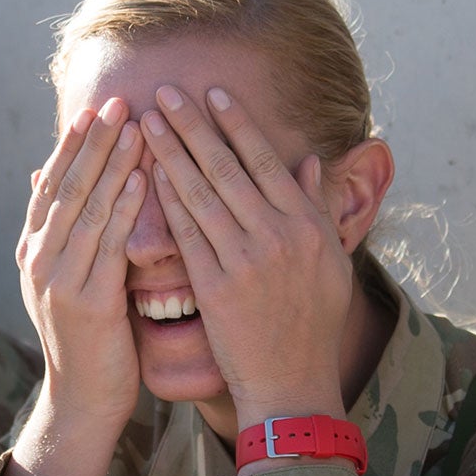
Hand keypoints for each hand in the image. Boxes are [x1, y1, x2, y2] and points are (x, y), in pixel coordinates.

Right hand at [3, 98, 149, 475]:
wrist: (83, 398)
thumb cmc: (87, 337)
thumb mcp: (65, 278)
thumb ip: (59, 229)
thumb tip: (40, 176)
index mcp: (32, 250)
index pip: (52, 184)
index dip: (72, 145)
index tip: (95, 109)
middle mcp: (38, 260)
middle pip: (67, 187)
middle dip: (94, 142)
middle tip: (118, 102)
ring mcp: (58, 281)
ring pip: (88, 209)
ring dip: (113, 164)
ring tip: (137, 127)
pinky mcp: (86, 302)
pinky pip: (109, 244)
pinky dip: (127, 207)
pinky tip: (146, 178)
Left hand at [138, 85, 354, 428]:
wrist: (291, 383)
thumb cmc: (311, 324)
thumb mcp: (330, 263)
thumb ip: (316, 208)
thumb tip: (310, 161)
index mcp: (308, 225)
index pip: (266, 161)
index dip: (236, 124)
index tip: (212, 93)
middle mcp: (279, 236)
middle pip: (228, 168)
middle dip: (193, 126)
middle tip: (165, 92)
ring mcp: (246, 261)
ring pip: (202, 195)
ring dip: (171, 153)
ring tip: (146, 122)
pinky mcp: (217, 288)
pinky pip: (186, 235)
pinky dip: (167, 202)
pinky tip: (148, 175)